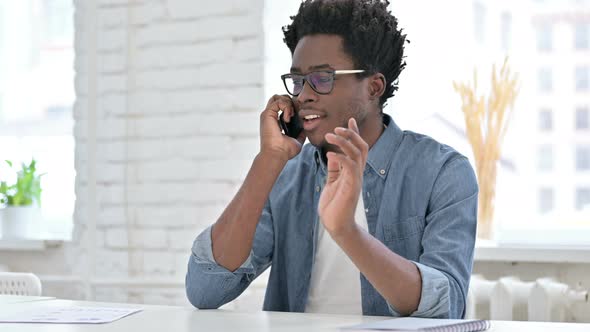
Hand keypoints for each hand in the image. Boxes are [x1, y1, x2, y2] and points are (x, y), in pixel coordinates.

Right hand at [259, 95, 305, 161]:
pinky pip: (278, 101)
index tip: (300, 113)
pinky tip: (288, 118)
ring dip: (288, 103)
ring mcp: (268, 115)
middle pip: (279, 98)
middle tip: (297, 112)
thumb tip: (305, 128)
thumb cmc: (285, 151)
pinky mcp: (267, 114)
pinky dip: (286, 107)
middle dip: (290, 101)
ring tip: (292, 115)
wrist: (277, 154)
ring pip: (278, 97)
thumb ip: (300, 133)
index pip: (283, 105)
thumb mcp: (297, 140)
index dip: (293, 105)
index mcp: (276, 121)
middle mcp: (271, 117)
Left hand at [318, 118, 368, 237]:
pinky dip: (341, 158)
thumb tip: (332, 154)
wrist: (336, 225)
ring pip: (356, 153)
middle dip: (351, 134)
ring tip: (330, 135)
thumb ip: (335, 168)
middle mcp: (357, 173)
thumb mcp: (332, 182)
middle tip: (338, 126)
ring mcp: (356, 179)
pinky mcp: (352, 187)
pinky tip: (330, 155)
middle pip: (361, 146)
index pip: (357, 147)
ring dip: (344, 142)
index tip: (349, 119)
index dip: (354, 133)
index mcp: (352, 171)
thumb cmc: (334, 205)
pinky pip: (350, 167)